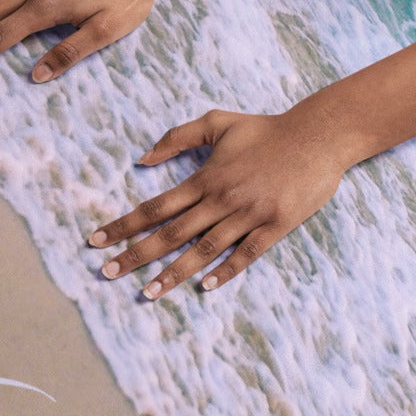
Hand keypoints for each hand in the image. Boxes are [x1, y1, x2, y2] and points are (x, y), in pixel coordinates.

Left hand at [87, 105, 357, 298]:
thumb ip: (178, 137)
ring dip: (173, 273)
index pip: (155, 206)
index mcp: (206, 177)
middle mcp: (222, 199)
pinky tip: (205, 287)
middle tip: (106, 273)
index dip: (124, 224)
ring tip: (147, 293)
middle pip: (171, 233)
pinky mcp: (275, 226)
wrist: (318, 136)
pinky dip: (226, 271)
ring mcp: (249, 214)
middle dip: (136, 255)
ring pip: (204, 250)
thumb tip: (143, 158)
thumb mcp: (219, 122)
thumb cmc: (266, 129)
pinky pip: (246, 254)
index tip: (97, 240)